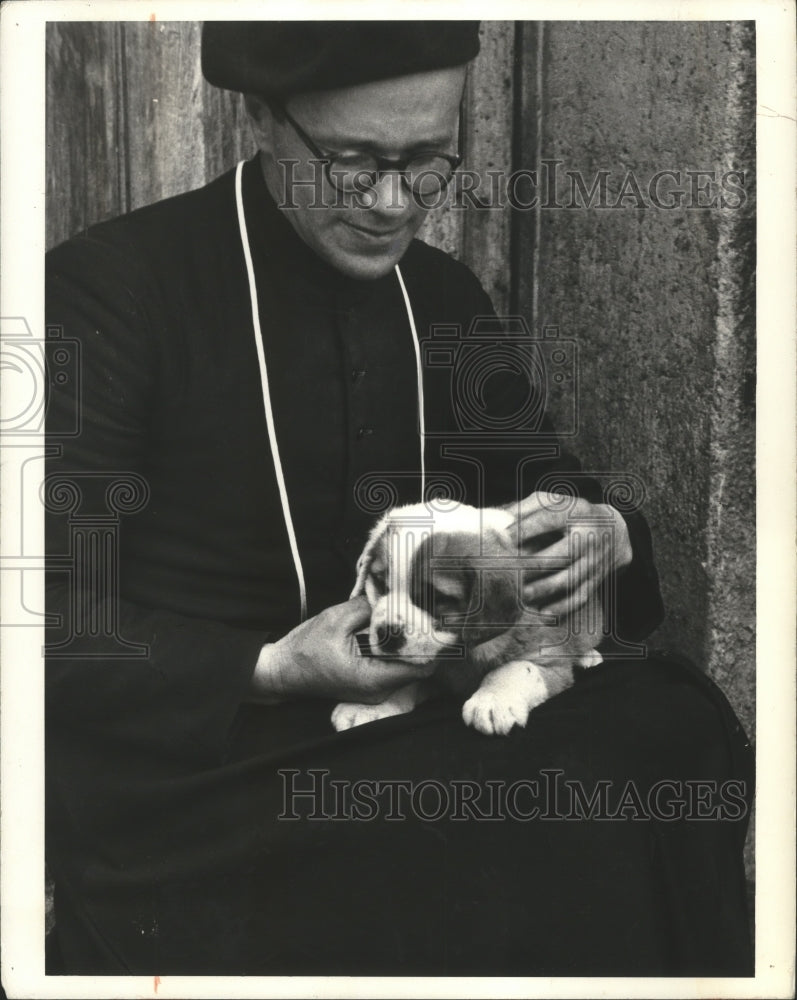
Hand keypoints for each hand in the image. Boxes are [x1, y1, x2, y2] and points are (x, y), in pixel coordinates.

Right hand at [250, 595, 436, 703]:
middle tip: (425, 612)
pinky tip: (390, 629)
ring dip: (408, 642)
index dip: (433, 645)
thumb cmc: (305, 649)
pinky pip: (393, 666)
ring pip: (406, 665)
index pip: (422, 667)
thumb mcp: (336, 619)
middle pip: (418, 666)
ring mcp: (375, 688)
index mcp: (373, 677)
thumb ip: (368, 608)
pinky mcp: (370, 683)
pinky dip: (395, 648)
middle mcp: (379, 689)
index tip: (437, 622)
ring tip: (407, 616)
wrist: (282, 671)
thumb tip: (393, 595)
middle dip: (422, 639)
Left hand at [510, 491, 632, 616]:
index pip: (548, 519)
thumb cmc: (572, 514)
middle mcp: (588, 537)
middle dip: (533, 565)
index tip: (502, 537)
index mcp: (577, 513)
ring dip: (543, 589)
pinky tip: (542, 613)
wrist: (616, 532)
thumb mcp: (556, 502)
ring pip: (568, 580)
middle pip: (561, 554)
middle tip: (507, 573)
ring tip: (519, 595)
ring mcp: (594, 561)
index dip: (524, 528)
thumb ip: (529, 506)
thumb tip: (501, 519)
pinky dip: (562, 607)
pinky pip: (579, 597)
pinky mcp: (595, 580)